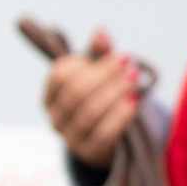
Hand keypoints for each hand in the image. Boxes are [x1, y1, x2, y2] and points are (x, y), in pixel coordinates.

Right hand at [43, 31, 142, 170]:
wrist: (111, 138)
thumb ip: (98, 55)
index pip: (60, 75)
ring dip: (115, 92)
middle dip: (105, 75)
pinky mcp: (89, 152)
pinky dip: (120, 116)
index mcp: (51, 95)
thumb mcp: (98, 75)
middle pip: (76, 92)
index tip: (115, 54)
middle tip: (130, 65)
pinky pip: (103, 134)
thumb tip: (100, 32)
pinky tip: (134, 103)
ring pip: (89, 112)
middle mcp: (55, 118)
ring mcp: (70, 137)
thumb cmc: (102, 98)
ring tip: (135, 79)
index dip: (87, 63)